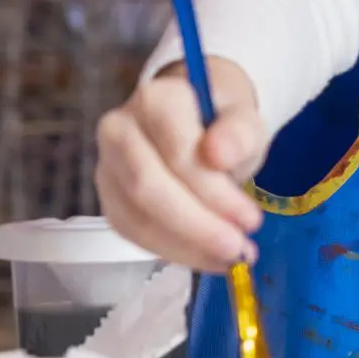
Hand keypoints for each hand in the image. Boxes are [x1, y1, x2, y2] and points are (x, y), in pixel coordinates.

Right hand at [95, 57, 266, 271]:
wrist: (198, 120)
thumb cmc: (222, 121)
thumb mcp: (245, 119)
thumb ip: (239, 132)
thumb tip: (218, 154)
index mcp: (155, 100)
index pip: (176, 152)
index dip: (212, 191)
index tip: (250, 219)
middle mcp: (119, 131)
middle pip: (147, 187)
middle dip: (196, 225)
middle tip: (238, 250)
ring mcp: (108, 167)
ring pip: (136, 216)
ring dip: (185, 245)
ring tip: (229, 257)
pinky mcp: (110, 198)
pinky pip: (133, 233)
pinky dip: (173, 250)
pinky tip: (207, 257)